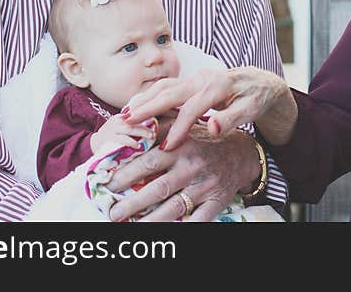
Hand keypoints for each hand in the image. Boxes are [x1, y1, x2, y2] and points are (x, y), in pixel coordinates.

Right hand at [90, 113, 156, 154]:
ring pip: (129, 128)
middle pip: (134, 120)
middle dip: (146, 126)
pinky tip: (138, 145)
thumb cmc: (113, 136)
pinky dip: (131, 142)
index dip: (147, 115)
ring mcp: (112, 129)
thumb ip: (135, 126)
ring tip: (150, 137)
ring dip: (141, 133)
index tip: (156, 121)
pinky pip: (122, 139)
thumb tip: (154, 128)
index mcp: (121, 117)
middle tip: (154, 132)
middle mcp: (116, 121)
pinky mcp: (108, 139)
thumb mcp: (122, 127)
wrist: (95, 144)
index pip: (136, 113)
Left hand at [106, 124, 258, 221]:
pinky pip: (198, 219)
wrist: (241, 152)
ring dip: (150, 219)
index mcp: (181, 147)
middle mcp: (192, 167)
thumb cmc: (204, 139)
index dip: (127, 174)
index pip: (149, 162)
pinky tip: (165, 231)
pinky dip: (183, 226)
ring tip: (130, 226)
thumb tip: (128, 120)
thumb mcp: (184, 125)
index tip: (109, 184)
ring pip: (174, 207)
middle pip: (158, 188)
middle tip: (113, 212)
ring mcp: (205, 186)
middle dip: (133, 203)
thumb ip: (159, 125)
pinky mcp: (216, 202)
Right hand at [124, 66, 296, 149]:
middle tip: (126, 122)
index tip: (166, 147)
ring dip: (144, 99)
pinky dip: (150, 96)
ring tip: (125, 115)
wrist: (260, 82)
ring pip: (164, 86)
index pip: (193, 108)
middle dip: (147, 107)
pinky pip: (166, 87)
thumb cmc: (256, 98)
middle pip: (170, 92)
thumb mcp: (251, 110)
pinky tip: (137, 107)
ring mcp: (195, 78)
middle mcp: (202, 78)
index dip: (179, 128)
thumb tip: (213, 129)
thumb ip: (232, 119)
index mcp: (217, 86)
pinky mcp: (191, 81)